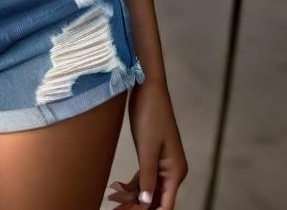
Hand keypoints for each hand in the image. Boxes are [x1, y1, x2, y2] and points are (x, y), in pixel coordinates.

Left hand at [107, 79, 187, 209]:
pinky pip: (143, 176)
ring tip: (111, 199)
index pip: (165, 204)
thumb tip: (147, 202)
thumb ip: (148, 177)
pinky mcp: (152, 154)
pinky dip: (131, 183)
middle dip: (136, 205)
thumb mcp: (147, 148)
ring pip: (147, 188)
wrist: (148, 87)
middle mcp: (172, 170)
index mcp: (175, 171)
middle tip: (114, 209)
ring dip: (131, 195)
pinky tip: (116, 187)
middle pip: (155, 198)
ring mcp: (162, 162)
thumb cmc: (150, 114)